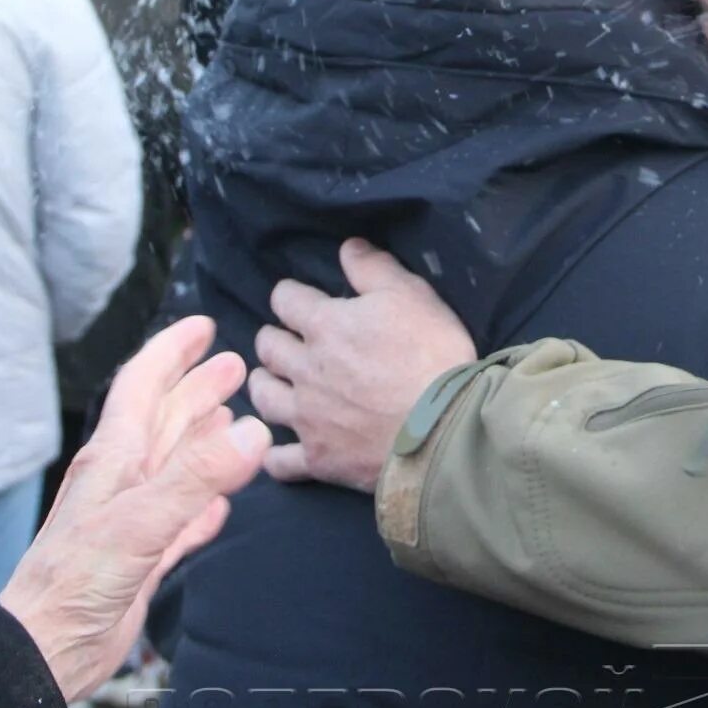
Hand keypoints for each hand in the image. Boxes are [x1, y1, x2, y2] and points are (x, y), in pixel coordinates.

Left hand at [0, 317, 269, 700]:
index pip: (143, 386)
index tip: (202, 326)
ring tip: (233, 419)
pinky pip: (180, 520)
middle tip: (233, 365)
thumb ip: (197, 476)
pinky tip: (220, 507)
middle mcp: (122, 481)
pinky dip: (203, 506)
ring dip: (202, 439)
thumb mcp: (140, 522)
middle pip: (163, 420)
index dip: (172, 352)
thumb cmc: (75, 583)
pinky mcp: (140, 559)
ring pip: (174, 466)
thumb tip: (252, 431)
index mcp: (113, 459)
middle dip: (196, 389)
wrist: (42, 649)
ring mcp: (131, 519)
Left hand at [250, 238, 478, 491]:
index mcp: (325, 325)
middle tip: (290, 341)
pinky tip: (281, 445)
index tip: (302, 300)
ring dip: (265, 384)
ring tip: (275, 382)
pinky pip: (278, 461)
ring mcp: (307, 417)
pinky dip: (274, 453)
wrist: (444, 429)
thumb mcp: (412, 295)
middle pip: (267, 346)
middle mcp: (305, 369)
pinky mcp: (317, 459)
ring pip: (263, 397)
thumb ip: (374, 268)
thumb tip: (346, 246)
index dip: (292, 296)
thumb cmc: (431, 355)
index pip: (285, 298)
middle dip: (274, 338)